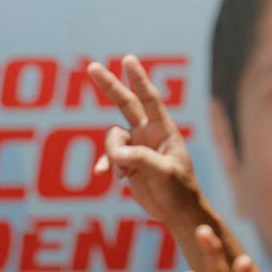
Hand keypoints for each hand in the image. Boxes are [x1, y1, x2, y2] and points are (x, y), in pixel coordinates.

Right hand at [87, 57, 205, 226]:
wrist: (177, 212)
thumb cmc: (179, 190)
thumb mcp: (164, 173)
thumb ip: (141, 159)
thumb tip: (115, 153)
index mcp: (163, 130)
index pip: (149, 99)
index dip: (138, 80)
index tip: (128, 60)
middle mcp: (148, 133)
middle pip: (125, 104)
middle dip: (109, 86)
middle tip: (91, 66)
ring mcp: (136, 147)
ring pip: (112, 138)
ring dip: (112, 153)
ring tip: (123, 173)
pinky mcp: (126, 162)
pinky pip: (108, 157)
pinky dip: (106, 164)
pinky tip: (104, 175)